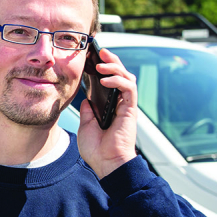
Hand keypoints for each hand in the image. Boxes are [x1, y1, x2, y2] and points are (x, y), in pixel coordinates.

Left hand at [77, 46, 137, 178]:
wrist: (107, 164)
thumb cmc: (97, 149)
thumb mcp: (86, 125)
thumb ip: (87, 111)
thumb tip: (85, 99)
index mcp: (109, 106)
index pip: (108, 81)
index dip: (102, 68)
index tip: (91, 58)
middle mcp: (119, 103)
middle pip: (120, 75)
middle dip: (111, 61)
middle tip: (101, 51)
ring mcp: (126, 105)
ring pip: (126, 77)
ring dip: (115, 67)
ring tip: (102, 63)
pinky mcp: (130, 109)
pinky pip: (129, 88)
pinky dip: (118, 81)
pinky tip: (105, 79)